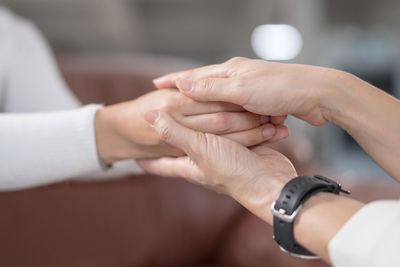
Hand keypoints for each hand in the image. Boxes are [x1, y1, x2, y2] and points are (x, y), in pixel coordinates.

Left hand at [95, 89, 288, 163]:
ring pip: (209, 136)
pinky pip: (229, 132)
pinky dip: (225, 123)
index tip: (133, 157)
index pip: (161, 164)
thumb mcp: (199, 149)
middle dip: (172, 139)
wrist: (269, 180)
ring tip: (187, 120)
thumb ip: (175, 133)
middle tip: (159, 131)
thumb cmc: (231, 170)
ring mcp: (223, 153)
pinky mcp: (241, 146)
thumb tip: (148, 117)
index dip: (147, 160)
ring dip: (200, 127)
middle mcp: (204, 159)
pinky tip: (223, 114)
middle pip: (183, 147)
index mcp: (189, 164)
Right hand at [154, 57, 347, 125]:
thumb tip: (182, 86)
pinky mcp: (262, 101)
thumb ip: (211, 90)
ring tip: (190, 112)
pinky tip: (222, 119)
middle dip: (187, 92)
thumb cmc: (281, 89)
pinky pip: (238, 109)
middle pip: (205, 87)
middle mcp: (238, 77)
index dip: (174, 81)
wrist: (317, 95)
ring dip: (208, 106)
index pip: (193, 76)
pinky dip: (229, 114)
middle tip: (168, 99)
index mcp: (230, 71)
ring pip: (222, 100)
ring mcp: (250, 89)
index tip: (155, 85)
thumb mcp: (241, 90)